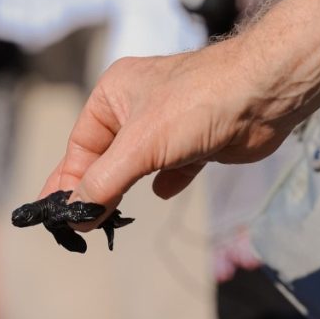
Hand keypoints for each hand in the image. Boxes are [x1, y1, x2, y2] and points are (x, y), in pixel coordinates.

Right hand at [38, 39, 293, 226]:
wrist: (265, 93)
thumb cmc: (197, 105)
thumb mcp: (140, 146)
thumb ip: (103, 183)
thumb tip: (74, 216)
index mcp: (114, 95)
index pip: (80, 146)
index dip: (67, 182)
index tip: (54, 215)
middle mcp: (138, 106)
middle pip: (106, 158)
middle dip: (95, 190)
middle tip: (76, 225)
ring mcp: (170, 124)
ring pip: (138, 165)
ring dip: (126, 189)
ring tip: (108, 219)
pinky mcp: (198, 140)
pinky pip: (173, 167)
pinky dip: (166, 181)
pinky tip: (163, 191)